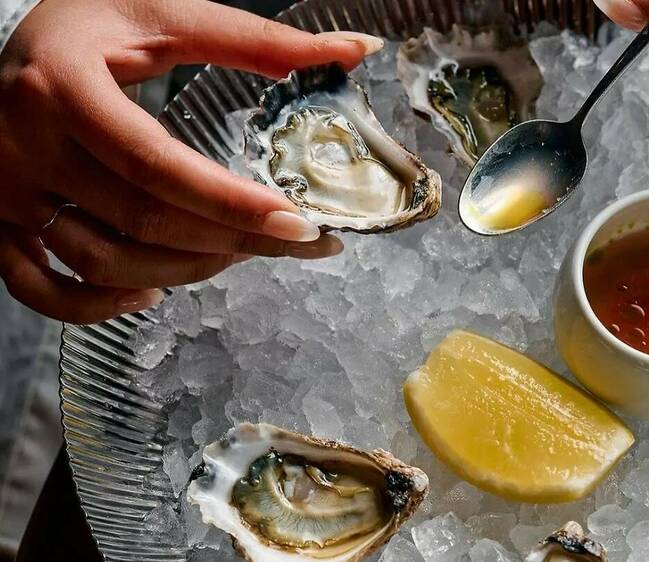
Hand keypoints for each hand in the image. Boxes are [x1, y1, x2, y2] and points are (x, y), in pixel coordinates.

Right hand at [0, 0, 382, 323]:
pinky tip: (149, 292)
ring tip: (235, 254)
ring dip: (182, 272)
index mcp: (64, 87)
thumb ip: (256, 40)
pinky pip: (38, 289)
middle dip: (231, 242)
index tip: (298, 224)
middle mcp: (27, 146)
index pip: (158, 165)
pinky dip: (95, 307)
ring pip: (102, 262)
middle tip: (292, 241)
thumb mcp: (163, 14)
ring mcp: (7, 192)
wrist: (9, 47)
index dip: (233, 204)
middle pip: (143, 222)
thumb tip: (353, 51)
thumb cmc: (86, 25)